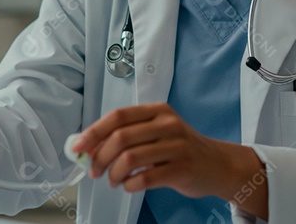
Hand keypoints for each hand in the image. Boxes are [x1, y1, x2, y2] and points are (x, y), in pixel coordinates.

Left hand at [71, 103, 265, 212]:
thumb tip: (89, 147)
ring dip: (113, 174)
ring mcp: (177, 146)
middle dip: (100, 157)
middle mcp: (168, 124)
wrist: (218, 164)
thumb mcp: (157, 133)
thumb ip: (127, 135)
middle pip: (121, 138)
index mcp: (157, 110)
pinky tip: (129, 186)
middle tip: (94, 171)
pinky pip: (144, 178)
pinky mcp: (182, 169)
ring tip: (113, 181)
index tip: (77, 147)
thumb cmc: (180, 148)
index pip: (118, 116)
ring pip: (130, 159)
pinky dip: (129, 185)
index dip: (94, 132)